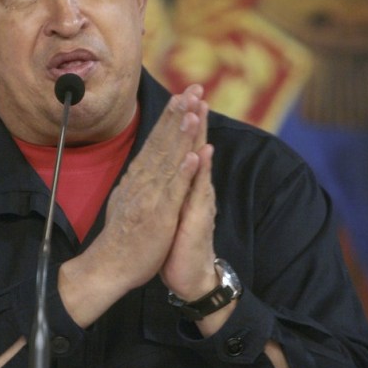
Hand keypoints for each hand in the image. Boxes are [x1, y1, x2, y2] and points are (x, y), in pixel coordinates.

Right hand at [58, 85, 208, 326]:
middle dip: (179, 113)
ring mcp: (150, 196)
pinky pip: (173, 190)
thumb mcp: (126, 199)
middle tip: (193, 89)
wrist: (107, 266)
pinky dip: (183, 172)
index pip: (156, 140)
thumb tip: (141, 165)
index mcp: (138, 177)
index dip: (170, 117)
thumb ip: (136, 181)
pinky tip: (194, 155)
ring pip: (168, 159)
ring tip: (193, 110)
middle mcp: (143, 180)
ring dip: (181, 133)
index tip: (182, 96)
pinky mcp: (158, 215)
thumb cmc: (121, 238)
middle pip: (163, 141)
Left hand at [160, 98, 217, 300]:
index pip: (184, 146)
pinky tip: (202, 154)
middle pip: (194, 147)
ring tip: (200, 110)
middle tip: (196, 89)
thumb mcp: (170, 208)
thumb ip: (172, 185)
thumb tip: (165, 165)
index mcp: (184, 184)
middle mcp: (195, 189)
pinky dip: (200, 173)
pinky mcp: (197, 219)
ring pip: (199, 164)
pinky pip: (199, 192)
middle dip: (195, 118)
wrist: (189, 278)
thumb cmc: (176, 242)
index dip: (183, 121)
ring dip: (198, 136)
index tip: (182, 94)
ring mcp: (198, 202)